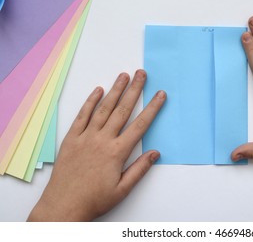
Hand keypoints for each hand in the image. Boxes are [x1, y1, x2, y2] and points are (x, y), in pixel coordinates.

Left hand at [28, 70, 165, 220]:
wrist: (63, 206)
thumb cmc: (94, 199)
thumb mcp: (122, 189)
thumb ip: (139, 169)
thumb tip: (155, 153)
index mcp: (117, 152)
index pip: (140, 125)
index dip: (152, 108)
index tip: (160, 95)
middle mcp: (102, 140)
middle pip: (122, 110)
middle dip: (134, 90)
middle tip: (141, 74)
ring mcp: (86, 137)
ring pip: (103, 108)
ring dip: (115, 90)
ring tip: (123, 76)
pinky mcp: (72, 138)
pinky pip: (82, 116)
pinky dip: (90, 102)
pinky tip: (98, 90)